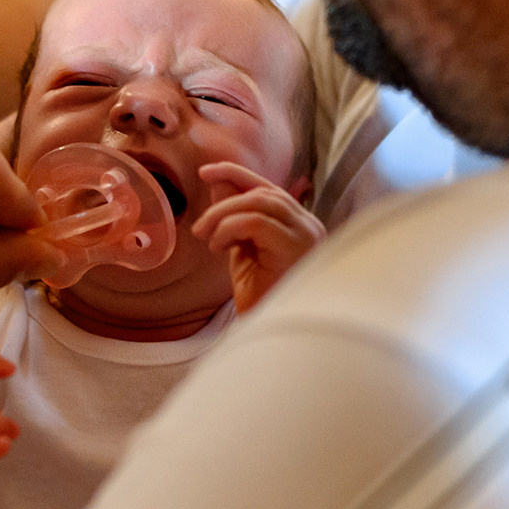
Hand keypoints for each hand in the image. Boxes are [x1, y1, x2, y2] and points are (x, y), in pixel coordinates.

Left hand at [193, 161, 326, 312]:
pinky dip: (229, 228)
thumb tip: (218, 182)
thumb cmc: (260, 297)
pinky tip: (219, 247)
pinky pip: (256, 222)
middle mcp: (309, 226)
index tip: (206, 172)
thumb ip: (235, 216)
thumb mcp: (242, 248)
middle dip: (225, 196)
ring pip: (259, 202)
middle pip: (264, 192)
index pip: (269, 189)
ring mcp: (307, 235)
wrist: (270, 336)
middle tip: (199, 226)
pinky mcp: (296, 247)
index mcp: (300, 225)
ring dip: (223, 214)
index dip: (237, 174)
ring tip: (206, 237)